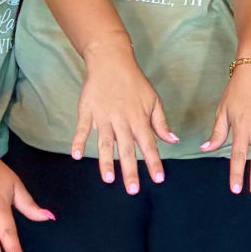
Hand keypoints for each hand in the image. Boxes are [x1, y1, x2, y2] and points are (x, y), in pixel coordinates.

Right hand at [72, 36, 175, 192]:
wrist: (111, 61)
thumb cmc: (135, 82)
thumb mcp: (153, 100)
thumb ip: (160, 123)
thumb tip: (173, 140)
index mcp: (139, 118)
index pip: (149, 144)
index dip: (154, 162)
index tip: (158, 179)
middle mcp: (122, 120)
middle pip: (127, 149)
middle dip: (130, 170)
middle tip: (132, 190)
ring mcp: (103, 116)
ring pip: (105, 142)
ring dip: (106, 161)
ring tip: (108, 179)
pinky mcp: (87, 111)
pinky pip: (82, 128)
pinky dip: (78, 142)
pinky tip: (77, 156)